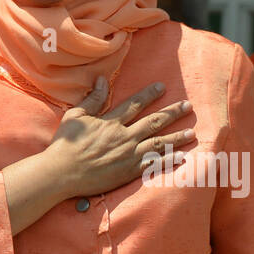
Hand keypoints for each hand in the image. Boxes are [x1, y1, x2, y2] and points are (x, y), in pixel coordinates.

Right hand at [45, 78, 194, 198]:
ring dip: (176, 137)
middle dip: (172, 113)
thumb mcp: (75, 116)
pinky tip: (181, 157)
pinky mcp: (128, 172)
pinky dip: (168, 161)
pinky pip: (153, 165)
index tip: (162, 87)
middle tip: (187, 106)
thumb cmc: (65, 144)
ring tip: (191, 133)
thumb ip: (92, 99)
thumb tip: (101, 79)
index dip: (149, 95)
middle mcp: (124, 137)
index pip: (134, 104)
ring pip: (158, 143)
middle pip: (153, 122)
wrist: (62, 173)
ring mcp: (128, 156)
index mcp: (111, 122)